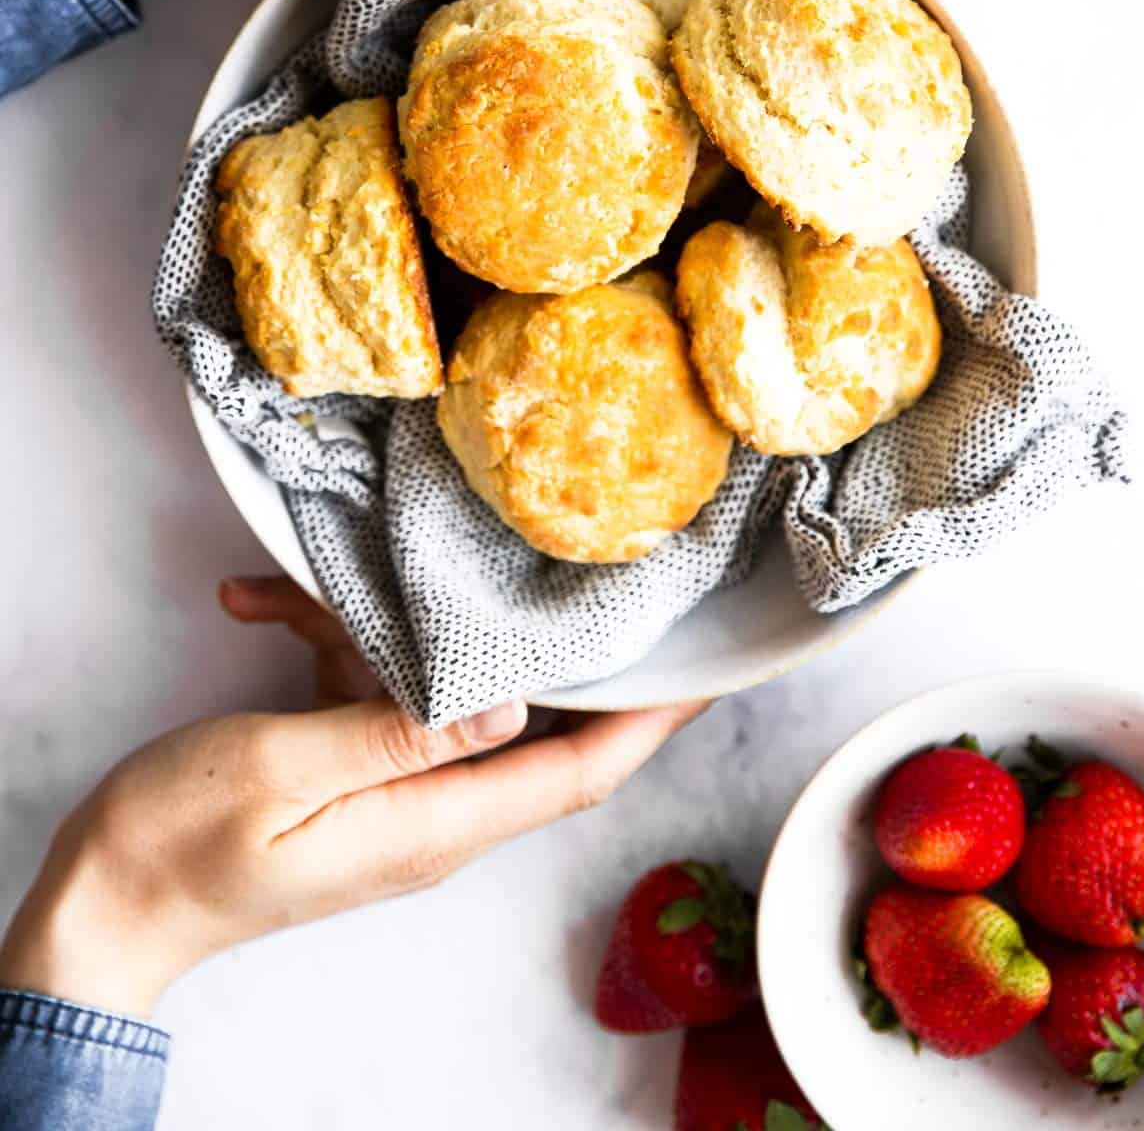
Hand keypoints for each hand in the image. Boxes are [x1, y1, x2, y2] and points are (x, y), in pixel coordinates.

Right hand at [0, 574, 702, 1019]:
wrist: (102, 904)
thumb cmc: (181, 843)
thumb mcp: (286, 771)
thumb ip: (400, 735)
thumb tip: (512, 705)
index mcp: (433, 821)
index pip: (579, 773)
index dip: (653, 723)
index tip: (713, 670)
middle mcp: (431, 811)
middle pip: (534, 726)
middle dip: (565, 650)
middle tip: (604, 567)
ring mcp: (390, 793)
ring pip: (442, 690)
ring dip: (400, 627)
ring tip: (341, 573)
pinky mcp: (349, 773)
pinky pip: (374, 696)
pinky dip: (332, 645)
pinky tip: (264, 605)